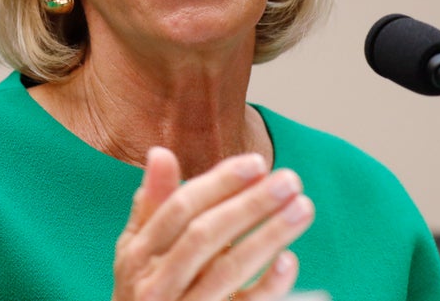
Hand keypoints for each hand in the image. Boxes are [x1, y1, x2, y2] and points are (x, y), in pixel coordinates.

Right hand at [113, 147, 313, 300]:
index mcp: (137, 255)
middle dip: (250, 203)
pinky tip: (289, 260)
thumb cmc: (146, 291)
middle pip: (205, 235)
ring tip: (302, 208)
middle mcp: (156, 284)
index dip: (219, 183)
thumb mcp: (138, 250)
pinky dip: (268, 285)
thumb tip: (161, 152)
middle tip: (289, 180)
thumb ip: (152, 204)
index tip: (256, 163)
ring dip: (269, 235)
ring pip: (229, 269)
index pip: (179, 209)